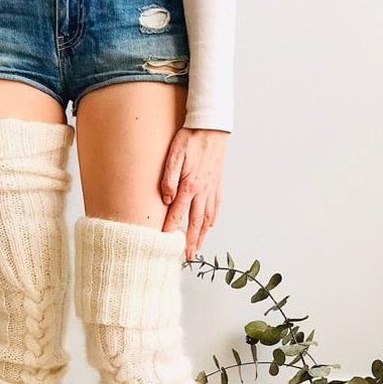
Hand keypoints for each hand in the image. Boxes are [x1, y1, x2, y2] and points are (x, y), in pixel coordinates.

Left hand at [160, 127, 228, 260]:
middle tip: (188, 257)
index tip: (165, 244)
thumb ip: (168, 180)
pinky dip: (212, 219)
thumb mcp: (173, 156)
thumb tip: (166, 200)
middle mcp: (203, 191)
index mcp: (190, 186)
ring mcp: (212, 188)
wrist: (211, 126)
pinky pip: (216, 206)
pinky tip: (210, 225)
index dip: (171, 230)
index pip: (178, 214)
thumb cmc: (190, 139)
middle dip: (191, 242)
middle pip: (196, 222)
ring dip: (202, 235)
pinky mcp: (217, 183)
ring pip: (207, 218)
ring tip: (198, 248)